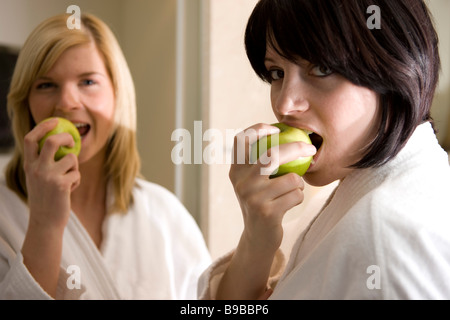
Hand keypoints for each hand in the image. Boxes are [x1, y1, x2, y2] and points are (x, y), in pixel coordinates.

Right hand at [21, 118, 80, 296]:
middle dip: (65, 138)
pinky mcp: (62, 184)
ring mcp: (48, 176)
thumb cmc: (45, 199)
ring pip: (71, 158)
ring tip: (69, 179)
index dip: (42, 127)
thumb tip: (59, 144)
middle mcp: (36, 169)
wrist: (45, 222)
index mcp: (29, 165)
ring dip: (75, 167)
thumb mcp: (38, 178)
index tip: (54, 121)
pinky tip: (69, 190)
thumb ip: (43, 163)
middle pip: (52, 142)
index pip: (30, 139)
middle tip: (71, 142)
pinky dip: (77, 180)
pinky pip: (77, 174)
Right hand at [218, 123, 315, 299]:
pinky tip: (290, 202)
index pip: (241, 140)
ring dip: (298, 183)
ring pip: (291, 178)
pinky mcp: (267, 212)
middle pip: (272, 155)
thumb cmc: (262, 200)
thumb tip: (286, 130)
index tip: (275, 129)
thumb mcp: (253, 181)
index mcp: (236, 170)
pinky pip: (296, 194)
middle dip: (295, 148)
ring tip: (292, 189)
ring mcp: (253, 198)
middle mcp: (241, 182)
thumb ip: (260, 160)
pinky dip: (298, 196)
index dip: (258, 129)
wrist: (257, 236)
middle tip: (310, 147)